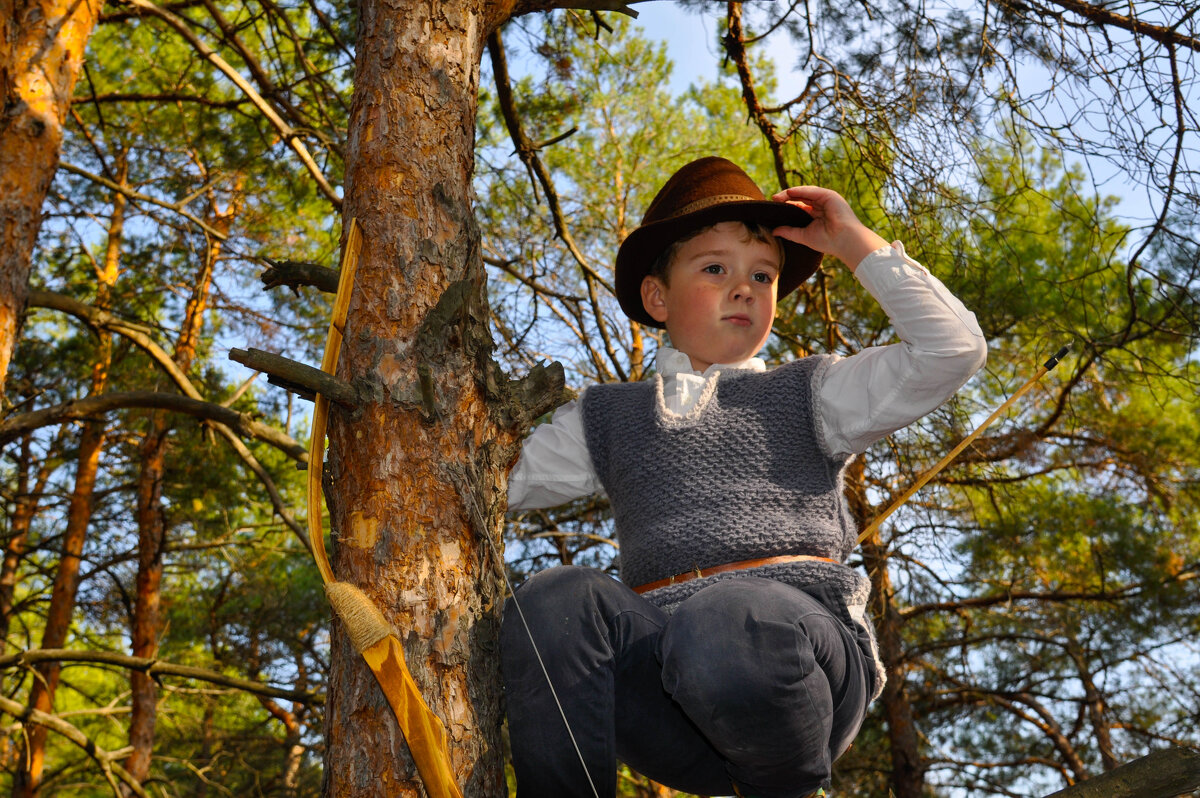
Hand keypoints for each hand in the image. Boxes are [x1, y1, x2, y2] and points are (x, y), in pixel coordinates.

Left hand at [770, 186, 888, 271]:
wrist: (844, 241)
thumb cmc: (827, 241)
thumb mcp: (803, 236)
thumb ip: (789, 232)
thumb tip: (774, 231)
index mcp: (817, 215)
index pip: (799, 207)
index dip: (787, 206)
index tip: (774, 208)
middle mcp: (822, 206)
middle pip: (801, 198)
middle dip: (786, 198)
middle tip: (773, 200)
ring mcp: (826, 200)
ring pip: (805, 193)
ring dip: (790, 193)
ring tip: (777, 197)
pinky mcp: (829, 196)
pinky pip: (812, 191)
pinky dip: (800, 191)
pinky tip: (789, 192)